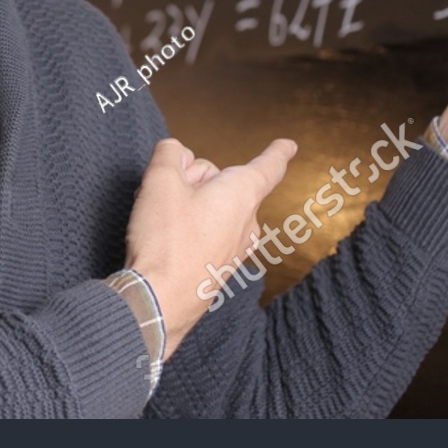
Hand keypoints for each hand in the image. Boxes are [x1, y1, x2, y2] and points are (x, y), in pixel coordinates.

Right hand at [125, 136, 296, 358]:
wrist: (159, 301)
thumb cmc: (165, 241)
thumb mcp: (159, 180)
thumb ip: (169, 153)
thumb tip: (175, 154)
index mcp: (241, 194)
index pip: (267, 166)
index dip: (277, 152)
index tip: (288, 145)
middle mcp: (247, 221)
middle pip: (221, 181)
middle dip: (193, 178)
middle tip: (166, 194)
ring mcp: (235, 247)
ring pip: (213, 206)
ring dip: (188, 203)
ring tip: (161, 221)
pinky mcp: (219, 266)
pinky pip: (207, 231)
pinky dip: (188, 227)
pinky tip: (166, 239)